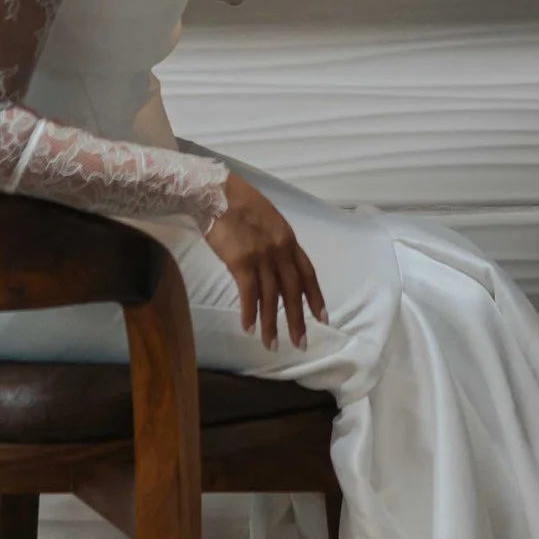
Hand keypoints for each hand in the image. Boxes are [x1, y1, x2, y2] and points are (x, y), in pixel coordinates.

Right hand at [204, 171, 328, 350]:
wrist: (215, 193)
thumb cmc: (237, 204)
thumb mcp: (267, 220)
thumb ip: (275, 242)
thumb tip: (276, 264)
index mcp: (288, 238)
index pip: (307, 273)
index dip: (315, 297)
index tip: (322, 317)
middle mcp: (280, 250)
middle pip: (292, 291)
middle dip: (297, 319)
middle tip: (300, 343)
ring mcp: (262, 256)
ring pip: (271, 298)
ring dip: (271, 324)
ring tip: (271, 345)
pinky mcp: (241, 261)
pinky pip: (249, 294)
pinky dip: (250, 313)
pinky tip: (249, 328)